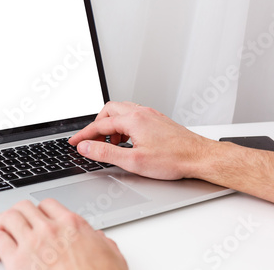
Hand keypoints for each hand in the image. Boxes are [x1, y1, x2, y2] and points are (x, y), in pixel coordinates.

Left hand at [0, 199, 128, 269]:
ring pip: (8, 217)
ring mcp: (33, 243)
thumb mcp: (112, 255)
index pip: (47, 204)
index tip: (37, 218)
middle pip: (24, 206)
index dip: (39, 210)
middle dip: (18, 212)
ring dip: (2, 221)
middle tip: (15, 222)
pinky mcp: (18, 262)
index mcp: (72, 224)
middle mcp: (50, 229)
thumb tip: (98, 239)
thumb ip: (101, 241)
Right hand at [68, 101, 214, 180]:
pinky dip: (123, 126)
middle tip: (91, 141)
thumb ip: (105, 153)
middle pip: (108, 111)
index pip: (99, 125)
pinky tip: (127, 141)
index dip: (84, 135)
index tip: (74, 142)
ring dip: (110, 126)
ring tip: (110, 145)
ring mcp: (150, 114)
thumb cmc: (173, 159)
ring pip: (120, 112)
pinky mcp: (157, 119)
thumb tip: (86, 148)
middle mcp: (141, 113)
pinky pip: (132, 116)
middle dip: (96, 126)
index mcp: (133, 120)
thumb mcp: (133, 161)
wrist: (200, 157)